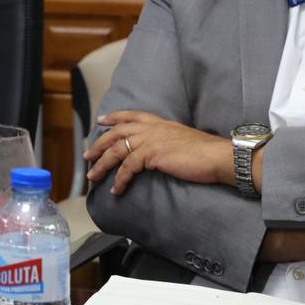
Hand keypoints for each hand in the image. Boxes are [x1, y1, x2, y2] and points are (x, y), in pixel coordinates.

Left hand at [84, 110, 231, 194]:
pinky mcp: (151, 155)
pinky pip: (127, 168)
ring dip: (102, 165)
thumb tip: (156, 150)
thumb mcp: (180, 138)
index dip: (113, 117)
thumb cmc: (204, 152)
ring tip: (94, 176)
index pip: (130, 115)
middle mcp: (151, 128)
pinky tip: (116, 189)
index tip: (101, 120)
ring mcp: (149, 140)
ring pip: (116, 151)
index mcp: (158, 122)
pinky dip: (119, 180)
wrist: (217, 156)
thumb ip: (165, 139)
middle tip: (87, 155)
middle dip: (98, 144)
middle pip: (115, 133)